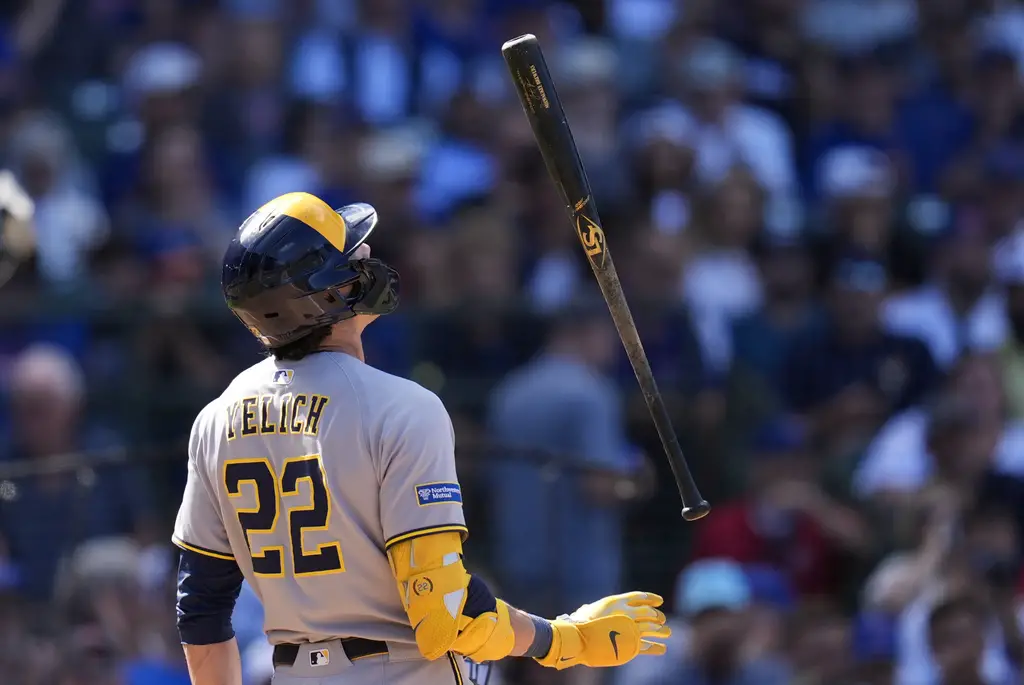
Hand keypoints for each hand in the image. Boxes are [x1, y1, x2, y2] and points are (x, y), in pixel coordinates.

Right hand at [535, 592, 670, 669]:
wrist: (580, 637)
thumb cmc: (580, 623)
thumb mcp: (587, 610)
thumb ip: (593, 609)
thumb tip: (585, 609)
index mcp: (618, 602)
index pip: (641, 597)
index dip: (652, 598)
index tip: (660, 601)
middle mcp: (628, 613)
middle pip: (650, 612)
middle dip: (658, 616)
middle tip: (662, 619)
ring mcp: (631, 629)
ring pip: (653, 628)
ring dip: (661, 630)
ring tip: (667, 632)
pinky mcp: (631, 644)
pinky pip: (647, 645)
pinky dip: (656, 647)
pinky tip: (662, 649)